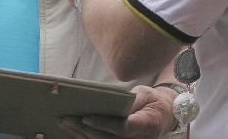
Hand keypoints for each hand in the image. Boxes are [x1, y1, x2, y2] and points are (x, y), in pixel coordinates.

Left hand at [59, 84, 176, 138]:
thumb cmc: (152, 101)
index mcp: (146, 125)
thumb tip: (110, 101)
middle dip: (84, 129)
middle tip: (67, 118)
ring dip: (80, 134)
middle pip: (106, 138)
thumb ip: (130, 100)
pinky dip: (86, 137)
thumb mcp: (145, 94)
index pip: (123, 128)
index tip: (86, 117)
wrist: (163, 115)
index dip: (104, 124)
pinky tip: (73, 130)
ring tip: (64, 122)